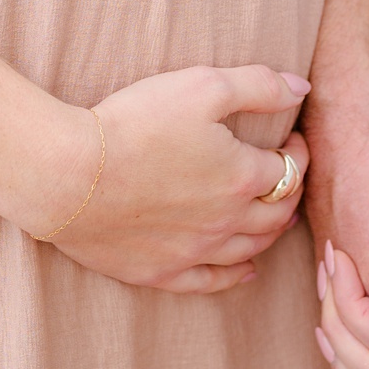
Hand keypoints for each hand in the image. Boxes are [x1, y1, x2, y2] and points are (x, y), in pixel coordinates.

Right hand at [35, 66, 310, 293]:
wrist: (67, 174)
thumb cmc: (133, 124)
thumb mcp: (201, 86)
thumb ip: (258, 85)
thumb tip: (301, 89)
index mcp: (242, 177)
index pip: (291, 168)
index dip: (298, 151)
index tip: (292, 138)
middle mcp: (227, 222)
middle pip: (277, 214)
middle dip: (291, 192)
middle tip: (288, 175)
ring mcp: (194, 252)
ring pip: (250, 250)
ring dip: (269, 232)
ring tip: (273, 218)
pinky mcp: (160, 271)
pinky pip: (210, 282)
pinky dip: (234, 277)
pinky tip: (245, 271)